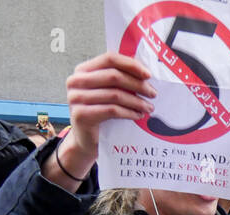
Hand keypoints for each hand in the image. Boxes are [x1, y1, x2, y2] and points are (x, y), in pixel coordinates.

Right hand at [53, 52, 156, 184]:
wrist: (87, 140)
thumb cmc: (100, 114)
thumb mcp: (108, 92)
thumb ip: (119, 80)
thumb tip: (145, 73)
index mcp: (83, 70)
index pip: (109, 59)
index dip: (131, 65)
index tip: (148, 74)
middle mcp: (76, 81)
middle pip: (113, 76)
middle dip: (137, 84)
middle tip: (153, 93)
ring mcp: (76, 98)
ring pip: (114, 94)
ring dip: (136, 101)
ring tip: (149, 107)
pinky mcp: (81, 114)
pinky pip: (111, 110)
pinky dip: (129, 112)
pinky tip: (138, 116)